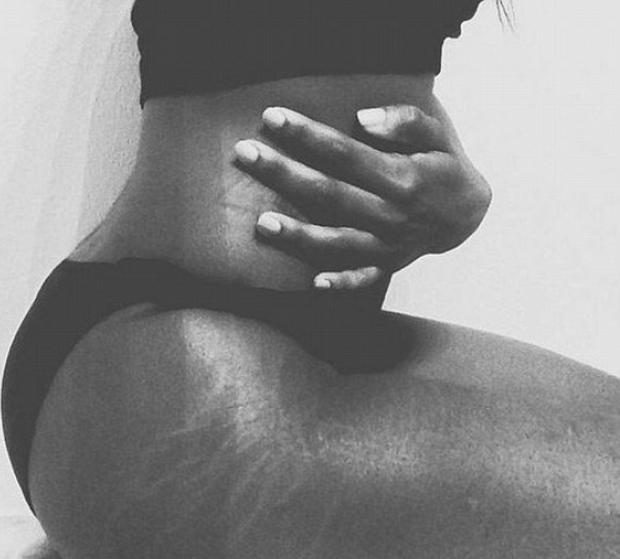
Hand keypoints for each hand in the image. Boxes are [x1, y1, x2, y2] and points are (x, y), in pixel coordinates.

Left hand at [233, 104, 491, 289]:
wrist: (469, 214)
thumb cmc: (445, 165)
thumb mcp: (439, 133)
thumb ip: (406, 122)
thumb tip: (363, 118)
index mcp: (403, 178)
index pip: (345, 154)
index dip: (307, 135)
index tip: (272, 117)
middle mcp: (392, 215)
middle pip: (330, 194)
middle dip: (284, 174)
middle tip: (245, 154)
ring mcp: (388, 245)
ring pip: (337, 242)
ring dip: (298, 235)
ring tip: (261, 223)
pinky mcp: (387, 266)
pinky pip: (363, 280)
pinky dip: (341, 283)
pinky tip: (314, 284)